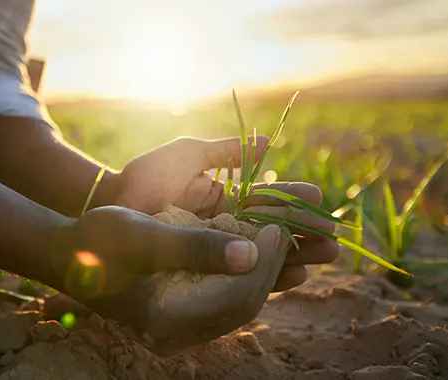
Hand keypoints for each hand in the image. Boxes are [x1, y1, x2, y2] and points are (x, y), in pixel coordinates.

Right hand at [51, 206, 290, 354]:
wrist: (66, 255)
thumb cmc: (98, 240)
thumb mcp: (144, 236)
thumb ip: (195, 247)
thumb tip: (250, 254)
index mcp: (164, 318)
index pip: (235, 296)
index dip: (265, 261)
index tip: (278, 226)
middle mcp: (174, 334)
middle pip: (240, 305)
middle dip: (270, 268)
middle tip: (283, 230)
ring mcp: (175, 331)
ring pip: (234, 306)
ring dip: (261, 274)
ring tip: (277, 241)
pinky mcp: (175, 319)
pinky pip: (221, 303)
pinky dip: (240, 278)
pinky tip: (252, 256)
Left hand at [114, 136, 338, 292]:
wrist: (112, 204)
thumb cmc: (147, 175)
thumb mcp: (188, 155)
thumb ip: (226, 151)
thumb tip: (269, 142)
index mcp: (226, 196)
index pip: (269, 200)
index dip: (295, 201)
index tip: (321, 200)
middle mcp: (225, 224)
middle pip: (273, 231)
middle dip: (305, 234)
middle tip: (335, 239)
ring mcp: (215, 247)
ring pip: (262, 254)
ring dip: (295, 256)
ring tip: (325, 257)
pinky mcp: (204, 268)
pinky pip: (240, 276)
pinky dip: (267, 276)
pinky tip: (292, 277)